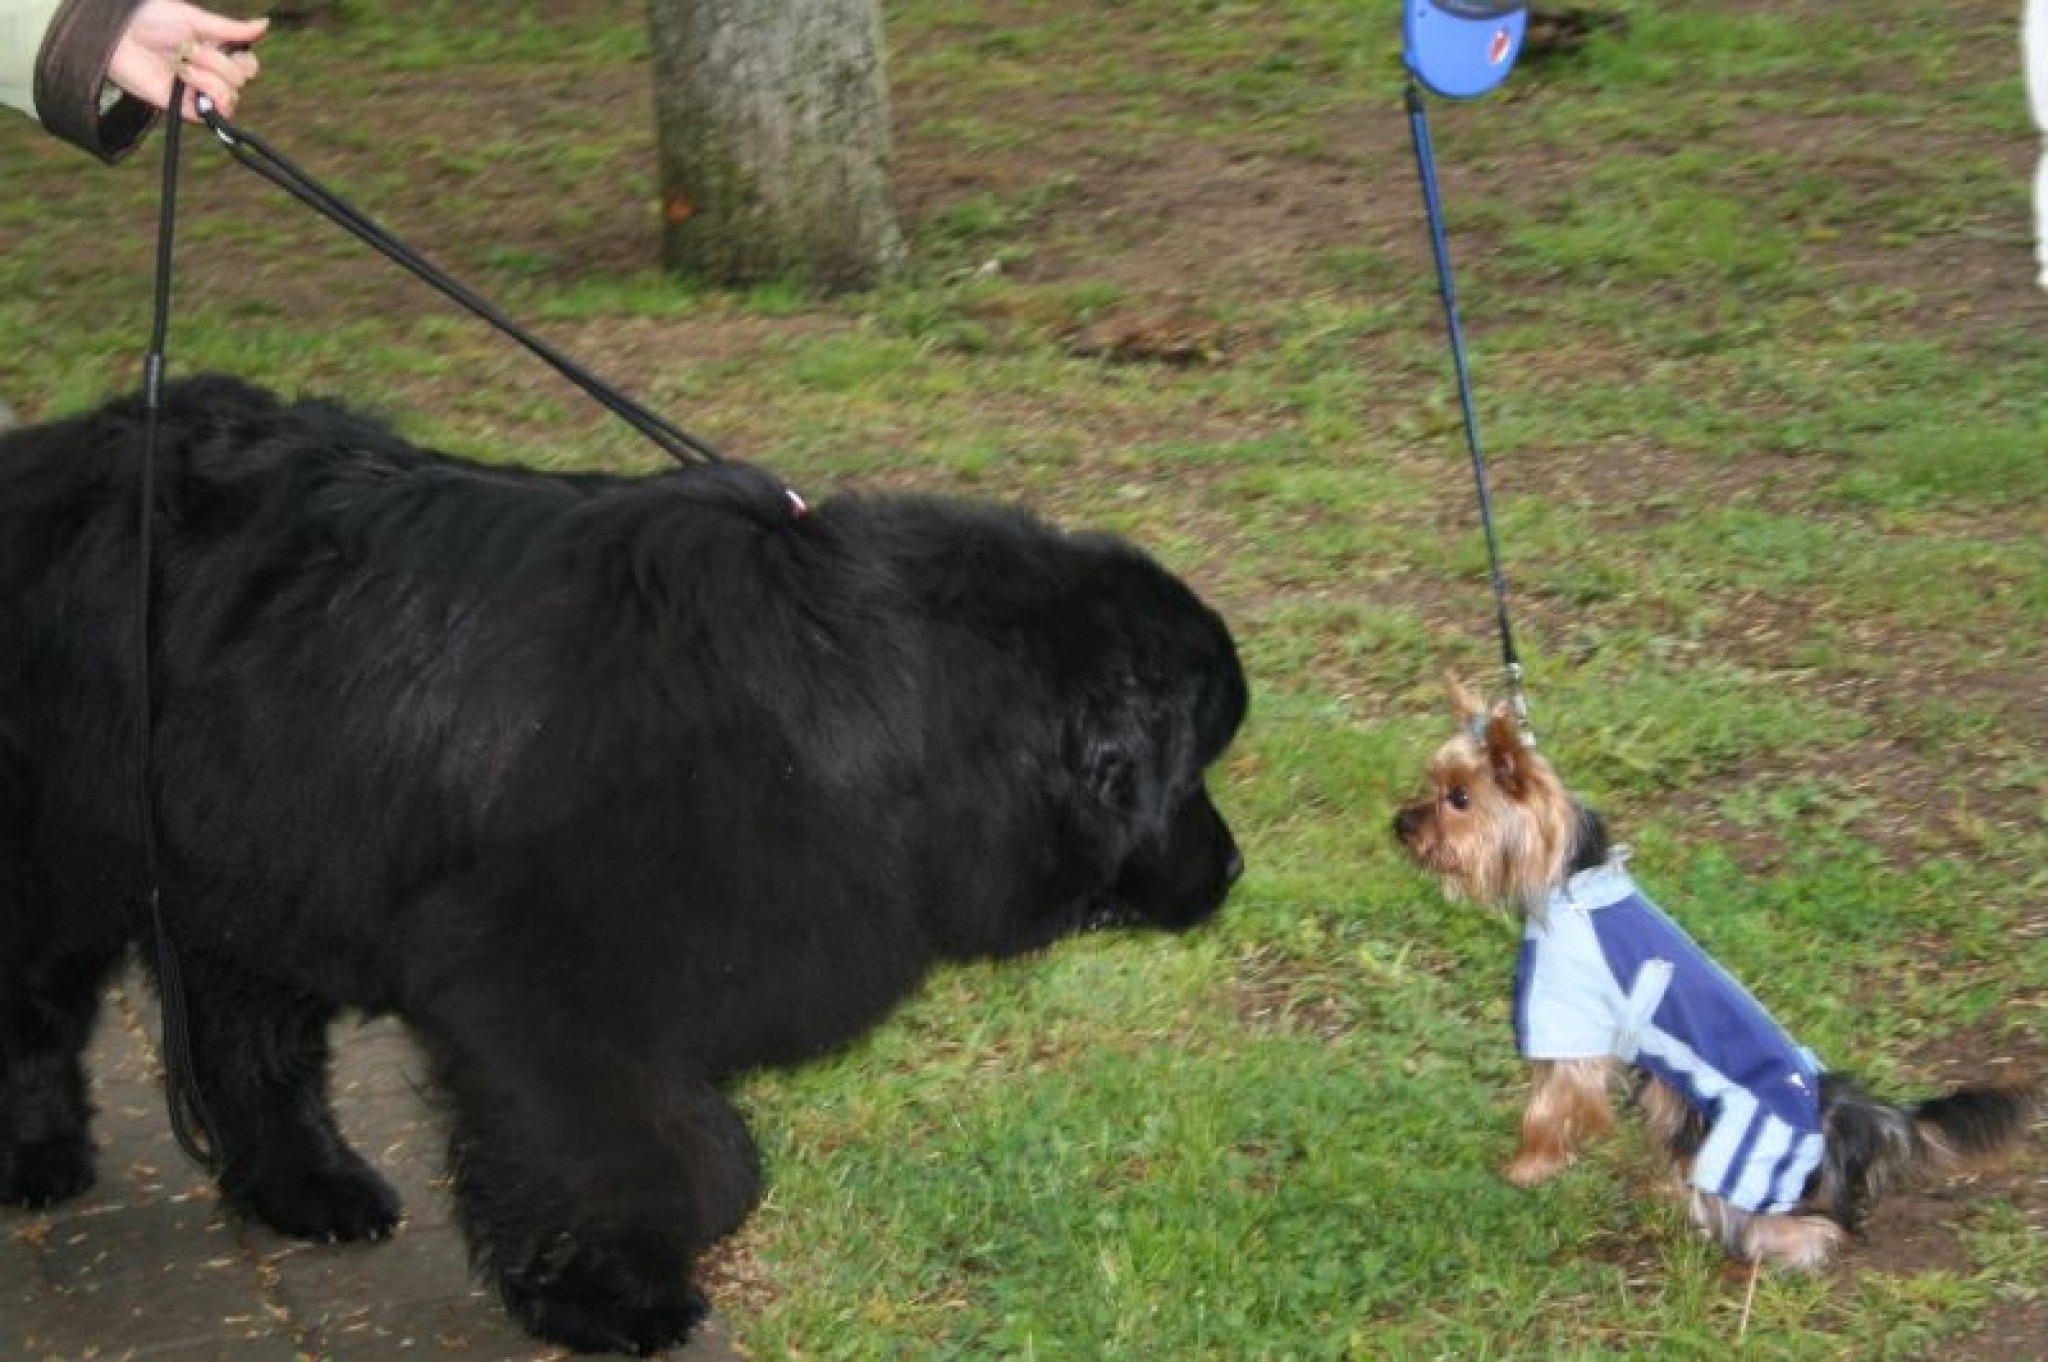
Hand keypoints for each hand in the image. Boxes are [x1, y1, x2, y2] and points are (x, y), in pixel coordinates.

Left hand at [106, 2, 269, 121]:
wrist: (117, 31)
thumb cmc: (150, 18)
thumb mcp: (195, 19)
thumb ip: (231, 29)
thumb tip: (265, 25)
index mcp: (215, 52)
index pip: (248, 68)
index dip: (244, 61)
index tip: (224, 44)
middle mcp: (208, 74)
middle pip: (240, 82)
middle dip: (218, 63)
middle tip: (188, 49)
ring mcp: (195, 92)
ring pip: (229, 99)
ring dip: (210, 78)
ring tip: (183, 64)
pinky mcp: (180, 106)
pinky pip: (209, 113)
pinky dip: (204, 94)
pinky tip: (185, 78)